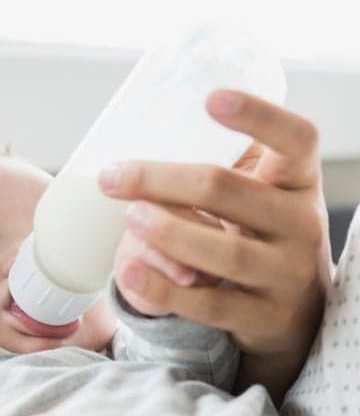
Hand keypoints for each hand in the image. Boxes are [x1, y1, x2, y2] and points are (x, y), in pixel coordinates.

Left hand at [103, 90, 331, 400]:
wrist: (292, 311)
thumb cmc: (260, 234)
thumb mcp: (259, 195)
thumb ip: (222, 167)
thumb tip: (141, 132)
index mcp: (297, 182)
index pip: (296, 139)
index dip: (259, 116)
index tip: (210, 98)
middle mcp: (301, 224)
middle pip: (230, 190)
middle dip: (164, 180)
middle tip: (113, 177)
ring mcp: (286, 274)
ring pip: (225, 251)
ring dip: (169, 232)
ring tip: (129, 217)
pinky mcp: (263, 317)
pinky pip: (210, 304)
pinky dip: (165, 290)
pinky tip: (130, 272)